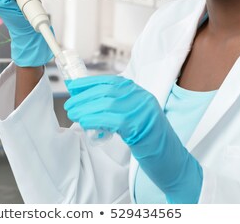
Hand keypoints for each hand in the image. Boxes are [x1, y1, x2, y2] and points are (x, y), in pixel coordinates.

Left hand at [64, 75, 202, 203]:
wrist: (170, 157)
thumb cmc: (147, 137)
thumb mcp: (132, 114)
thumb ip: (115, 105)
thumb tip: (87, 99)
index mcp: (137, 91)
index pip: (109, 81)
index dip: (88, 83)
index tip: (73, 87)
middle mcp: (140, 96)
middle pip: (105, 91)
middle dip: (83, 97)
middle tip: (69, 105)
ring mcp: (141, 110)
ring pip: (106, 104)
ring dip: (85, 108)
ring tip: (73, 114)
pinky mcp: (139, 126)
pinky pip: (111, 119)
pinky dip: (94, 119)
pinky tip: (84, 122)